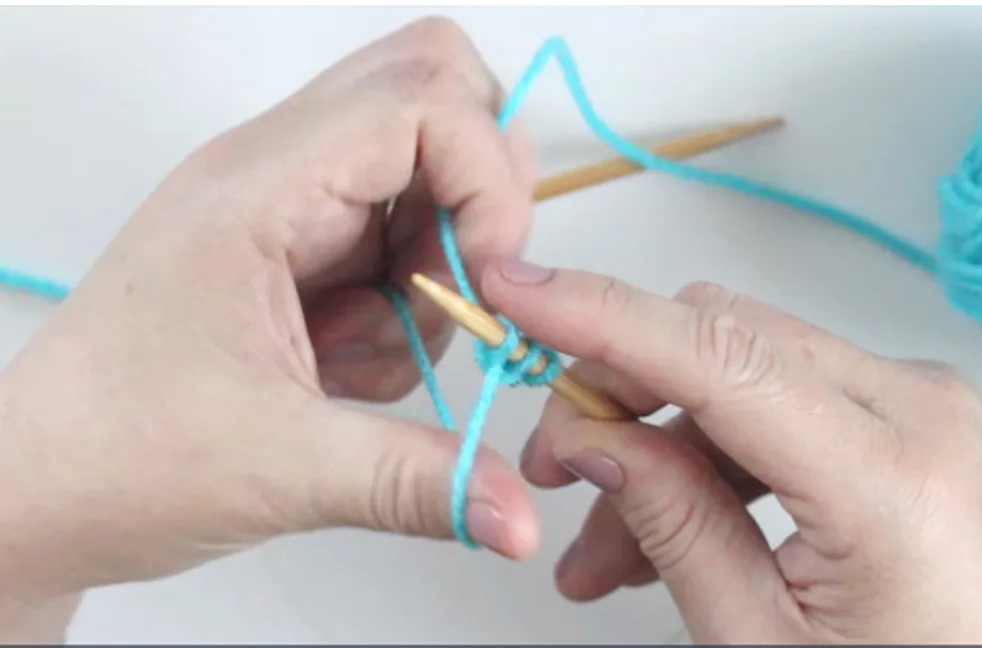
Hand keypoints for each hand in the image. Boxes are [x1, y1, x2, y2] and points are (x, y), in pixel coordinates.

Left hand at [0, 16, 541, 626]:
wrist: (39, 488)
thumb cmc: (115, 456)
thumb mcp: (285, 470)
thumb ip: (421, 482)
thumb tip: (520, 517)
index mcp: (256, 192)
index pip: (419, 102)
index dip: (487, 180)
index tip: (492, 279)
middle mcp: (273, 175)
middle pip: (427, 92)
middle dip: (476, 190)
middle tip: (462, 283)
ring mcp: (284, 206)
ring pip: (423, 174)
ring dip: (435, 265)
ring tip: (362, 352)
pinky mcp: (296, 248)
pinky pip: (396, 238)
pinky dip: (407, 299)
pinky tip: (344, 361)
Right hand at [481, 260, 981, 643]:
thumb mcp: (763, 643)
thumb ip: (672, 526)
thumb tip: (595, 437)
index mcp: (889, 480)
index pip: (716, 357)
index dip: (602, 317)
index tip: (519, 293)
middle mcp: (916, 410)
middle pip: (720, 339)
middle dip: (618, 392)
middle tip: (554, 468)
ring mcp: (917, 401)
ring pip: (739, 370)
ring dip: (660, 437)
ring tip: (605, 544)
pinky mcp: (906, 410)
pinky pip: (780, 397)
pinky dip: (713, 446)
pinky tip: (670, 517)